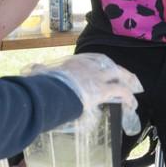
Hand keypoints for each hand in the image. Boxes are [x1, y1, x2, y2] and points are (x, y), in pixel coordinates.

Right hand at [25, 53, 142, 134]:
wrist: (53, 90)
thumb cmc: (46, 84)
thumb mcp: (41, 73)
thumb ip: (38, 70)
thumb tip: (30, 68)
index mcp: (76, 62)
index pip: (93, 61)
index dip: (101, 66)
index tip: (105, 70)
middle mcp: (90, 66)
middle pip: (110, 65)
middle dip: (121, 72)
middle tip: (129, 78)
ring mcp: (98, 76)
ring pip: (119, 76)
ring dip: (128, 83)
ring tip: (135, 91)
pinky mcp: (103, 89)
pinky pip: (121, 92)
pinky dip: (128, 98)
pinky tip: (132, 105)